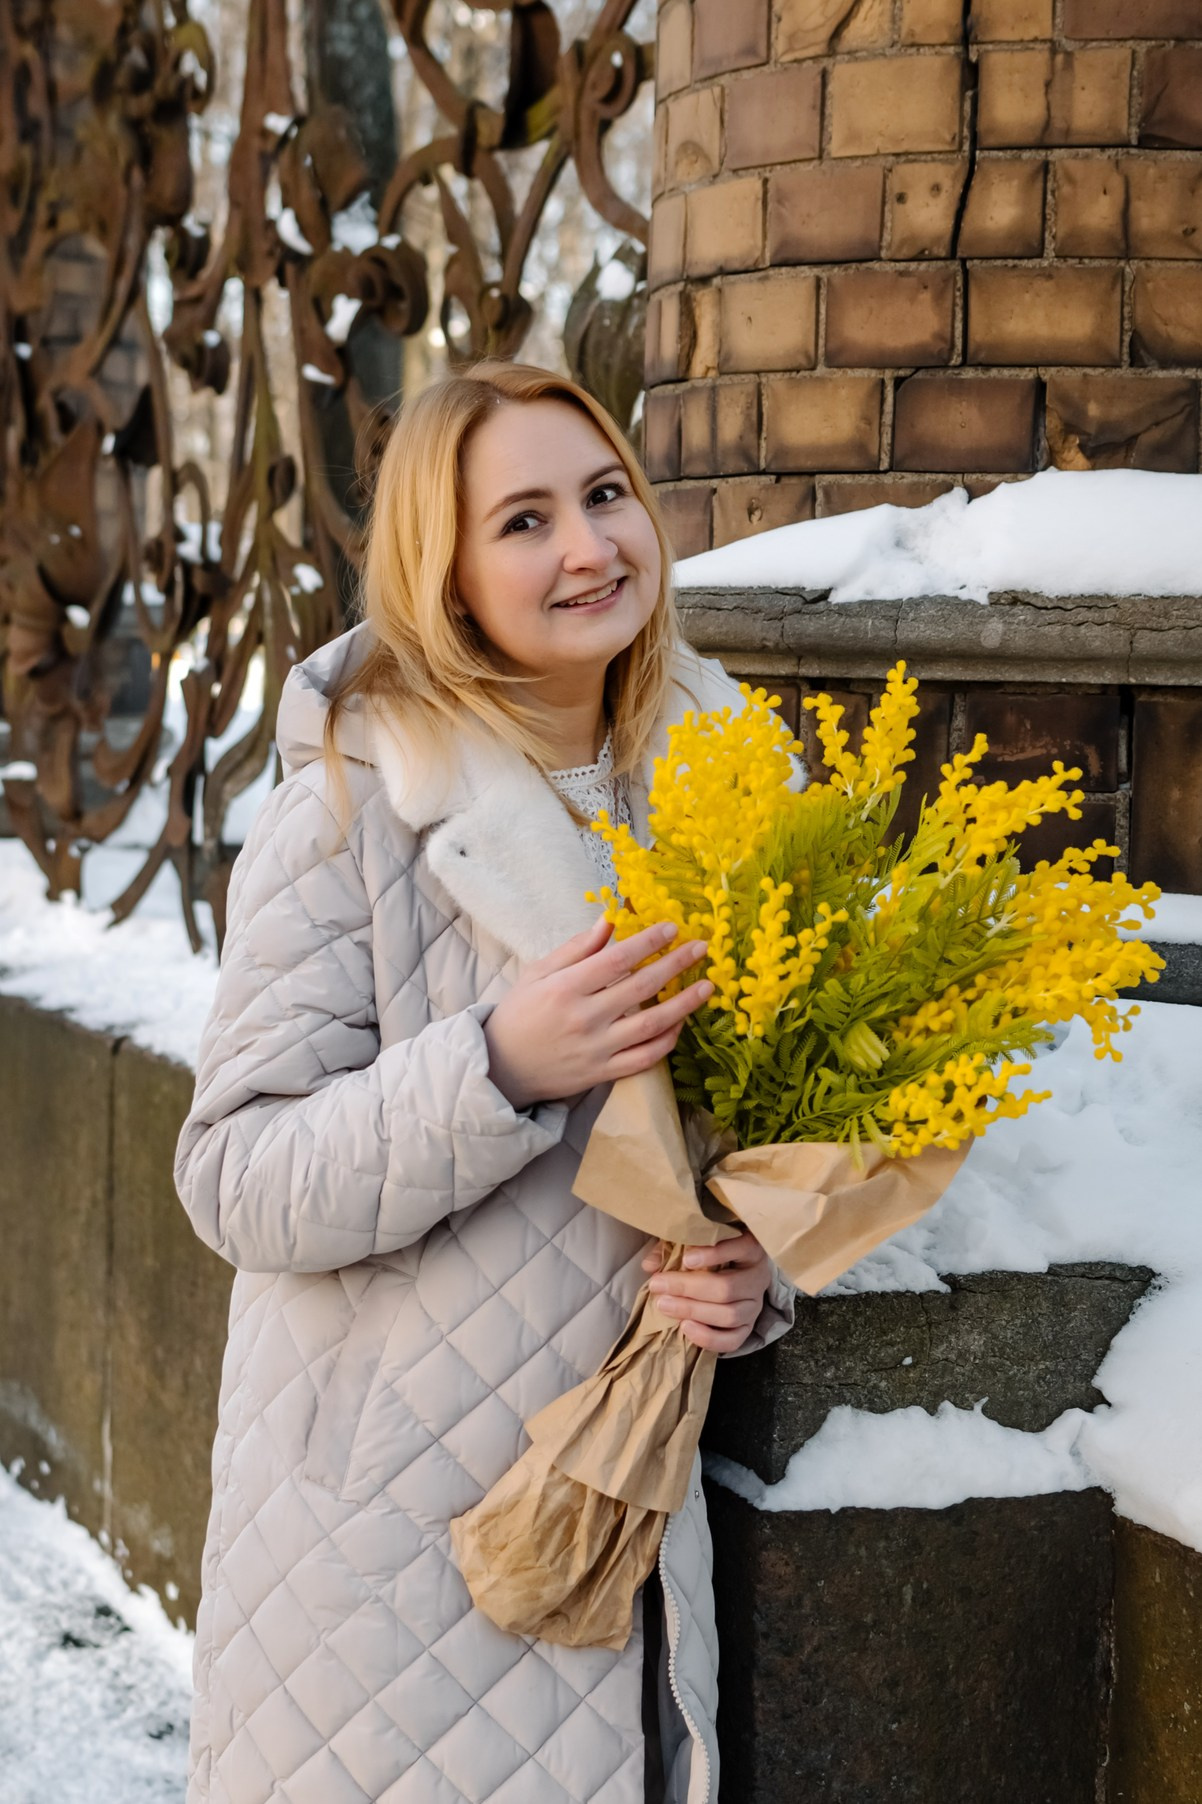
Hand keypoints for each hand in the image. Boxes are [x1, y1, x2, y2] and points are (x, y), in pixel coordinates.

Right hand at [483, 916, 711, 1109]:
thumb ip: (576, 949)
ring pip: (651, 1025)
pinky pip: (645, 1058)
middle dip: (676, 965)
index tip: (672, 928)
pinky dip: (667, 1041)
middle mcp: (585, 1019)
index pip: (617, 960)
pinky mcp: (603, 1074)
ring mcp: (597, 1049)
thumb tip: (609, 920)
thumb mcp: (538, 973)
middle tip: (701, 948)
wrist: (501, 1068)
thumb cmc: (520, 1014)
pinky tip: (681, 1023)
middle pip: (641, 988)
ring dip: (684, 1005)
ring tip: (707, 987)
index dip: (648, 942)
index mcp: (566, 989)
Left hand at [643, 1230, 772, 1352]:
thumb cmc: (710, 1254)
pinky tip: (685, 1327)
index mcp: (750, 1249)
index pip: (740, 1247)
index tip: (686, 1259)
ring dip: (693, 1311)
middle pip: (728, 1288)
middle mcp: (757, 1278)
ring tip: (664, 1306)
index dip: (715, 1253)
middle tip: (658, 1285)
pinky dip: (708, 1338)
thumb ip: (673, 1249)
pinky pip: (733, 1340)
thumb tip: (650, 1265)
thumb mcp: (695, 1243)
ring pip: (730, 1315)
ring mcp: (755, 1306)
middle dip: (689, 1288)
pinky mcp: (748, 1328)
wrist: (731, 1276)